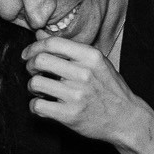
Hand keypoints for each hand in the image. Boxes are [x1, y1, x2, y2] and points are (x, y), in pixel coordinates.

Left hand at [23, 37, 151, 147]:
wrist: (125, 119)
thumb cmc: (108, 88)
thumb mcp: (95, 63)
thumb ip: (67, 48)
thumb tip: (39, 35)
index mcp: (91, 57)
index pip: (53, 43)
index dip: (34, 47)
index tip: (28, 54)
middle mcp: (84, 74)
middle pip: (40, 61)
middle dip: (30, 65)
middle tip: (33, 71)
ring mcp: (77, 95)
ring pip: (35, 83)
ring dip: (32, 86)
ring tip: (41, 90)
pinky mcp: (70, 115)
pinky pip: (37, 106)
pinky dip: (35, 106)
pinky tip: (43, 105)